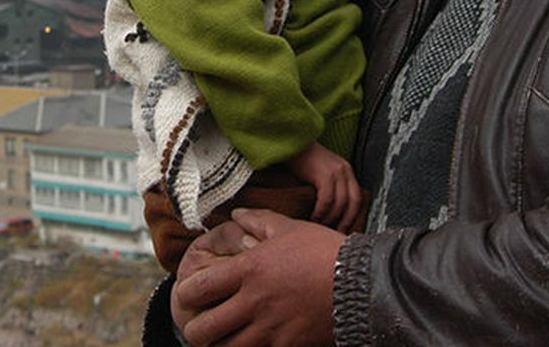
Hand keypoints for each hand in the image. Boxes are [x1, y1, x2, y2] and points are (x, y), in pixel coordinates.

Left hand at [175, 209, 343, 346]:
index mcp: (249, 270)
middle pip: (204, 329)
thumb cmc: (323, 251)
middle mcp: (254, 302)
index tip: (188, 294)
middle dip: (196, 329)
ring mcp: (271, 328)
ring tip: (223, 337)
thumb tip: (234, 214)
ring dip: (220, 344)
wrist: (363, 283)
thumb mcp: (289, 228)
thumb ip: (257, 220)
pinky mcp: (288, 345)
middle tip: (201, 323)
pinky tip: (251, 342)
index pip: (197, 288)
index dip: (185, 293)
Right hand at [287, 142, 361, 232]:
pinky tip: (313, 217)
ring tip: (320, 226)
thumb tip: (332, 210)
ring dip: (330, 218)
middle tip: (335, 232)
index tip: (344, 228)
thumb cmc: (302, 159)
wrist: (291, 143)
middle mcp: (345, 170)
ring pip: (340, 203)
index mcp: (346, 170)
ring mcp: (336, 172)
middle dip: (346, 221)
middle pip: (353, 202)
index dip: (352, 216)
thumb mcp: (323, 170)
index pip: (357, 197)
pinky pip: (327, 200)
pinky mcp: (325, 175)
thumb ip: (331, 184)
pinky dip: (321, 212)